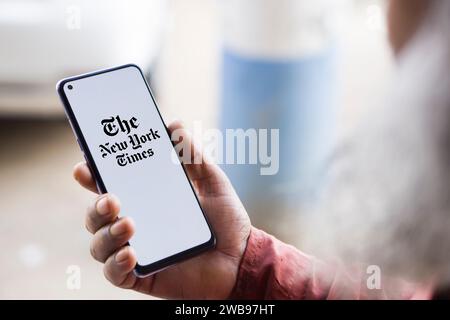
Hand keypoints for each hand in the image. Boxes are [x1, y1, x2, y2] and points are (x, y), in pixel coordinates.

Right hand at [73, 120, 250, 298]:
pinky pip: (115, 273)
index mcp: (146, 199)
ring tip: (128, 224)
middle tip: (111, 199)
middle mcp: (135, 223)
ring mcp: (136, 250)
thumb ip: (194, 155)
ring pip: (99, 244)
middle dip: (96, 206)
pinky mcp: (142, 276)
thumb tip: (175, 124)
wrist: (242, 256)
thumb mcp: (212, 182)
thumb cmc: (225, 218)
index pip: (109, 186)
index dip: (91, 175)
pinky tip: (130, 254)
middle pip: (96, 214)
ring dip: (106, 234)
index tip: (85, 166)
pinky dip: (116, 263)